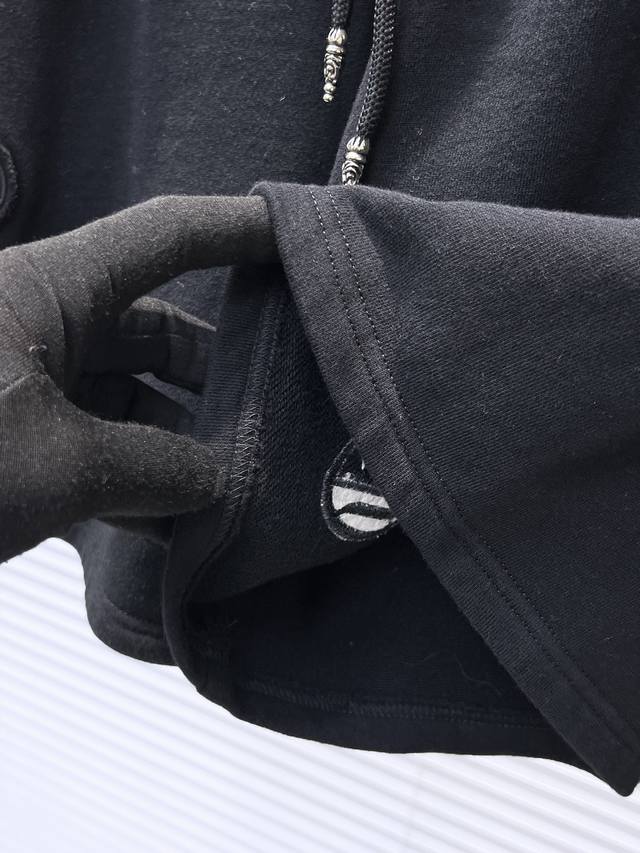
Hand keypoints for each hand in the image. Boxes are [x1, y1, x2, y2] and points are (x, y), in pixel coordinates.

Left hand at [0, 194, 275, 561]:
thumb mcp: (55, 464)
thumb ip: (155, 468)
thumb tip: (219, 484)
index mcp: (49, 290)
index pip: (164, 238)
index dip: (236, 231)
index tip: (295, 237)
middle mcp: (41, 324)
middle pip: (156, 331)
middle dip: (219, 374)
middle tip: (276, 416)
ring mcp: (25, 384)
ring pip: (126, 398)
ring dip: (177, 442)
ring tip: (235, 486)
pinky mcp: (10, 438)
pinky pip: (91, 443)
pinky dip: (133, 479)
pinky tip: (173, 524)